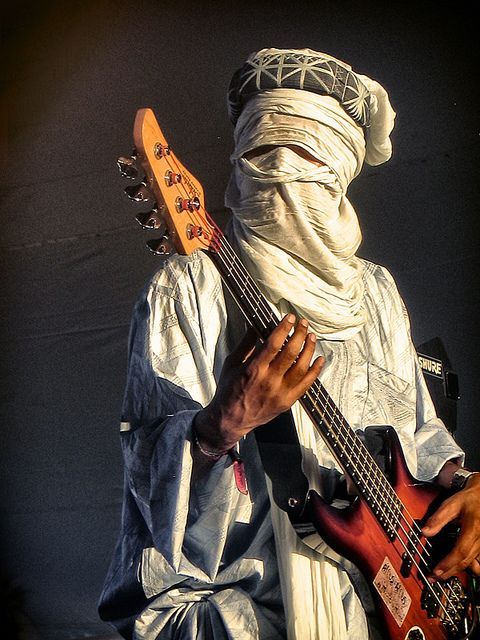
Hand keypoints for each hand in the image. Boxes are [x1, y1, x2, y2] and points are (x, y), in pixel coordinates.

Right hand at [195, 314, 323, 450]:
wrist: (230, 420)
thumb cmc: (229, 390)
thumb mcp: (232, 363)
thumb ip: (246, 344)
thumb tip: (255, 324)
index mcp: (254, 369)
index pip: (274, 343)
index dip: (284, 328)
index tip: (290, 318)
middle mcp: (269, 381)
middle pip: (290, 353)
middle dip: (299, 334)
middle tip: (303, 323)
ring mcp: (280, 393)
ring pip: (301, 367)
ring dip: (309, 349)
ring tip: (311, 337)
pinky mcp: (287, 402)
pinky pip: (306, 385)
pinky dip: (315, 371)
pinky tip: (319, 359)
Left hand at [422, 473, 479, 578]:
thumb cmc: (470, 499)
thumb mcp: (452, 504)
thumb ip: (438, 519)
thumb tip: (425, 532)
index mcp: (473, 529)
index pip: (460, 552)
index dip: (448, 564)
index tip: (435, 571)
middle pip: (466, 562)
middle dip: (449, 572)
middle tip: (435, 578)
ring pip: (475, 566)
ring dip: (460, 571)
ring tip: (445, 573)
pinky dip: (471, 566)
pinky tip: (460, 566)